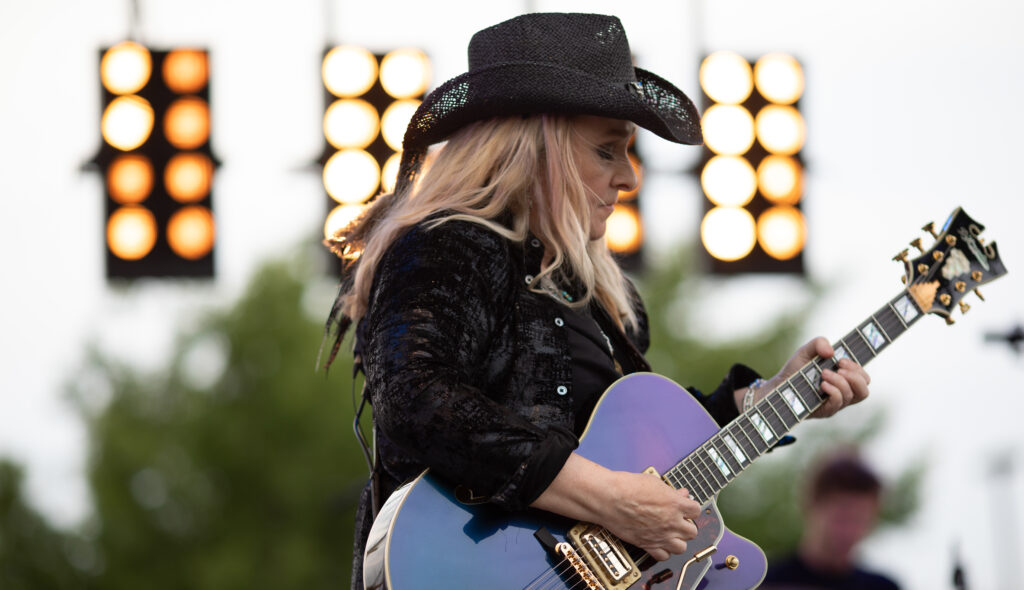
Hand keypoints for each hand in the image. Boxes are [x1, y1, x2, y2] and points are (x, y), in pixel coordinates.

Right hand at [530, 454, 699, 561]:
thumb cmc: (627, 487)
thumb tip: (681, 494)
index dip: (691, 508)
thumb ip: (671, 491)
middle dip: (686, 525)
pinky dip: (663, 551)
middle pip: (692, 531)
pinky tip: (658, 541)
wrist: (608, 498)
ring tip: (669, 532)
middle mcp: (672, 522)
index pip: (696, 510)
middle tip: (677, 519)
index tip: (685, 507)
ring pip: (682, 547)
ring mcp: (661, 536)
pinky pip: (664, 556)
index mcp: (676, 504)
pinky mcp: (648, 545)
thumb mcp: (654, 482)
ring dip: (678, 540)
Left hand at [775, 337, 870, 418]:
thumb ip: (819, 343)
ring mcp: (835, 403)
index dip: (858, 368)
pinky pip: (838, 403)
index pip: (863, 378)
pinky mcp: (826, 411)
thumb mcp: (806, 351)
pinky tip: (822, 384)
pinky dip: (833, 391)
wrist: (779, 384)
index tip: (842, 360)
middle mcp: (843, 393)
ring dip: (840, 381)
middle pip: (864, 390)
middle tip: (838, 367)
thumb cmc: (796, 369)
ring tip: (824, 373)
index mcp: (844, 379)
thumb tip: (831, 352)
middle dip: (855, 376)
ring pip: (852, 396)